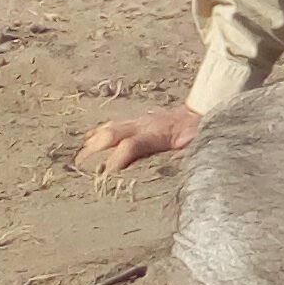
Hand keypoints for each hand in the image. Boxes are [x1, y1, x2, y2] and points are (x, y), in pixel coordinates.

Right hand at [75, 102, 202, 174]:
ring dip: (93, 141)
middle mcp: (144, 125)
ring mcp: (141, 120)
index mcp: (157, 134)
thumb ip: (185, 158)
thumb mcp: (198, 145)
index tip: (104, 176)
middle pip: (112, 134)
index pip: (131, 146)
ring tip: (78, 157)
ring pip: (110, 127)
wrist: (206, 108)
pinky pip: (116, 124)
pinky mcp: (140, 120)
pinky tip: (90, 139)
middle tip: (78, 166)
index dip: (116, 160)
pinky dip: (100, 131)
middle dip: (93, 149)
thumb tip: (174, 172)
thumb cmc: (201, 131)